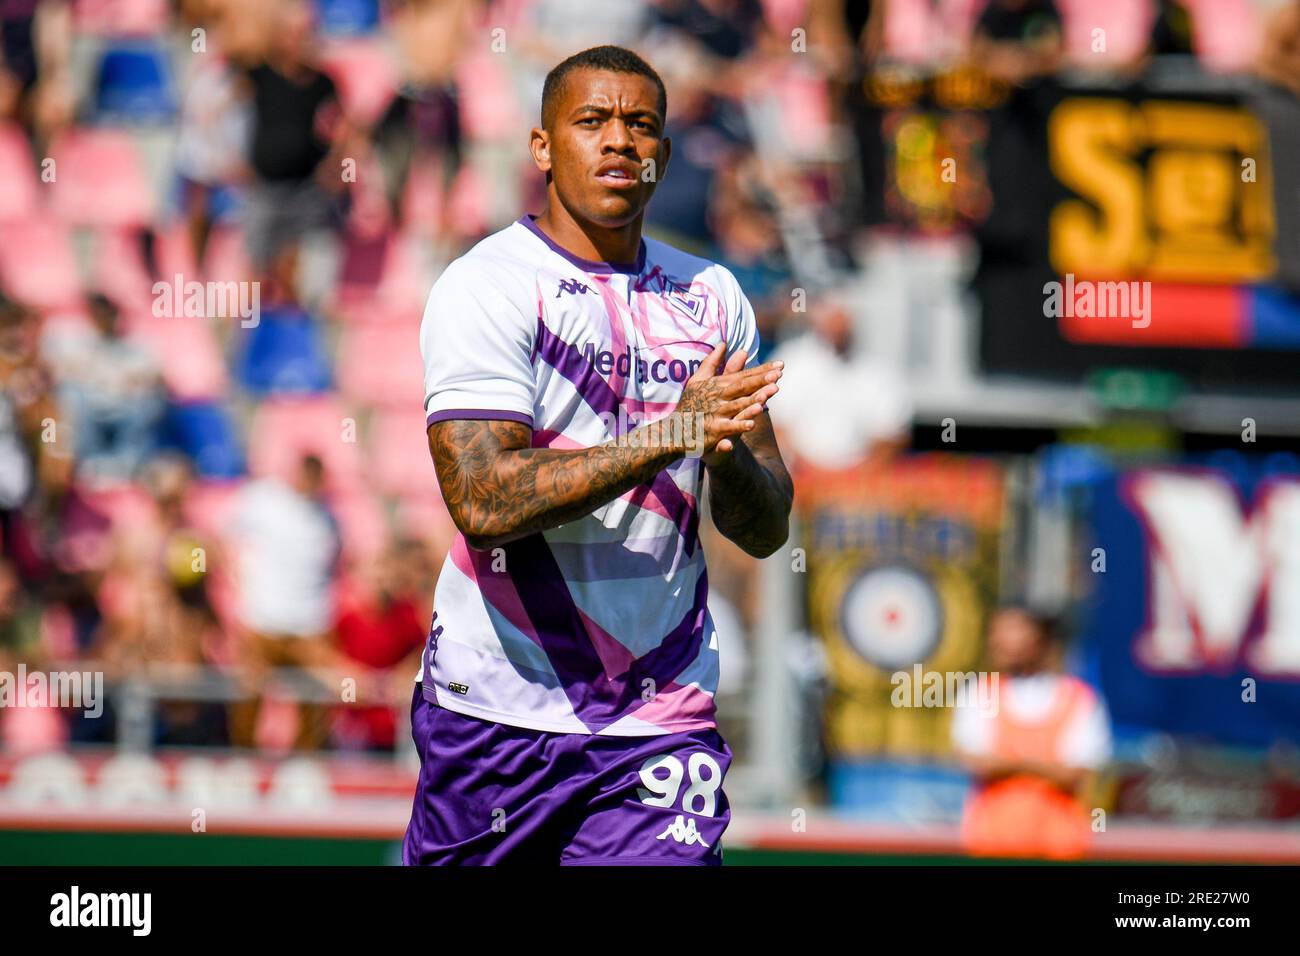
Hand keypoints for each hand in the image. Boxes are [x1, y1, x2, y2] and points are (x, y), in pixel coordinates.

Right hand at [672, 344, 780, 462]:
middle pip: (743, 387)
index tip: (780, 365)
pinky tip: (752, 424)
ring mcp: (716, 413)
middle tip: (778, 374)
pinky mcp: (713, 430)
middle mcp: (719, 397)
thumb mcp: (699, 380)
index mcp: (718, 385)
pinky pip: (728, 427)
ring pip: (738, 405)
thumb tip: (724, 343)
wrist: (675, 429)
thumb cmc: (690, 404)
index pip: (744, 376)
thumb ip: (713, 362)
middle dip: (761, 380)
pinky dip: (739, 425)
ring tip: (769, 393)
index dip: (762, 370)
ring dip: (753, 399)